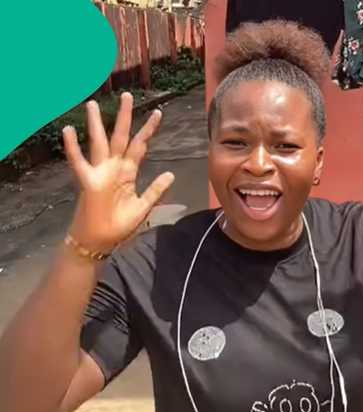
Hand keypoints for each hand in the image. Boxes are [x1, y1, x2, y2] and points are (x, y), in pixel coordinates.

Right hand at [63, 93, 174, 252]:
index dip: (148, 130)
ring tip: (93, 104)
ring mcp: (100, 173)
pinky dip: (73, 147)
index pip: (140, 146)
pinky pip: (79, 162)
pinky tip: (69, 130)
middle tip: (127, 95)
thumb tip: (170, 174)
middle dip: (124, 117)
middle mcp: (114, 168)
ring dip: (97, 124)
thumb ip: (156, 190)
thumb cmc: (119, 224)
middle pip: (120, 137)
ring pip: (99, 143)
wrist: (102, 241)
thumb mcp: (144, 206)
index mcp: (128, 172)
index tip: (158, 112)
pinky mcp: (89, 182)